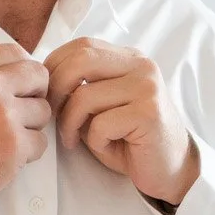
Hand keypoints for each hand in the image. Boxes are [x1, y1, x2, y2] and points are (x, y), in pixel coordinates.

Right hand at [0, 45, 52, 214]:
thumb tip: (23, 73)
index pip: (16, 52)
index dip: (22, 72)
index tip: (18, 87)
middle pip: (37, 76)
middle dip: (35, 94)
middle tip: (21, 111)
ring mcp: (3, 114)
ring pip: (43, 111)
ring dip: (31, 126)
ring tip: (4, 138)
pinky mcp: (15, 144)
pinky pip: (41, 142)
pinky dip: (28, 152)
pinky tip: (4, 156)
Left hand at [44, 39, 199, 206]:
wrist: (172, 168)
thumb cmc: (130, 138)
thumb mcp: (102, 105)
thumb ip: (80, 87)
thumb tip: (42, 81)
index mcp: (129, 58)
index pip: (81, 46)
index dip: (54, 68)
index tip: (46, 95)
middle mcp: (141, 66)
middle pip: (80, 61)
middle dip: (55, 91)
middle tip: (51, 116)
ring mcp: (148, 87)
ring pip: (85, 96)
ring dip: (70, 123)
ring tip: (74, 139)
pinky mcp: (149, 113)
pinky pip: (101, 124)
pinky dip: (94, 140)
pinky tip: (105, 146)